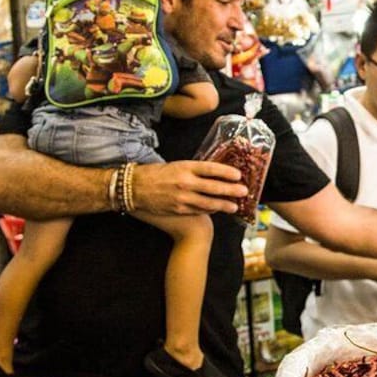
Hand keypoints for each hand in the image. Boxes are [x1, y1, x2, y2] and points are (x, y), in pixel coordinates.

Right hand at [133, 161, 248, 214]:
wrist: (132, 188)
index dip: (226, 172)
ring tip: (235, 206)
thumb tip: (212, 173)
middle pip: (213, 187)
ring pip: (208, 202)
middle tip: (244, 191)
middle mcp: (185, 182)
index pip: (210, 168)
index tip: (239, 175)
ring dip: (224, 205)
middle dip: (231, 190)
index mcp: (184, 167)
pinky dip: (210, 210)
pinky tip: (218, 210)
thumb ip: (193, 170)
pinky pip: (198, 211)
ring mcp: (182, 198)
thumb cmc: (154, 173)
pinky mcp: (178, 209)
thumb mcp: (175, 165)